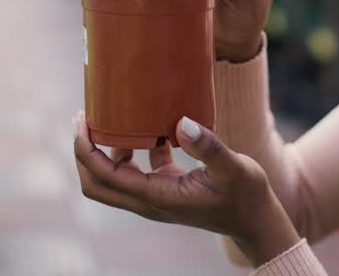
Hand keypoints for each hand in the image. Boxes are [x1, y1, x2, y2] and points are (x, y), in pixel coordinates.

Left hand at [73, 111, 299, 266]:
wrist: (256, 220)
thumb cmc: (246, 196)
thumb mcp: (233, 168)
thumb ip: (208, 147)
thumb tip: (182, 123)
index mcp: (157, 197)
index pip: (105, 176)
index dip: (86, 150)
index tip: (82, 121)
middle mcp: (149, 200)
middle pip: (96, 184)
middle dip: (84, 153)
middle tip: (84, 119)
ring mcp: (156, 196)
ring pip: (113, 179)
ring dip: (105, 151)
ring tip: (112, 118)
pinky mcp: (166, 189)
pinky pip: (136, 171)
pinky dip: (133, 150)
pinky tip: (150, 128)